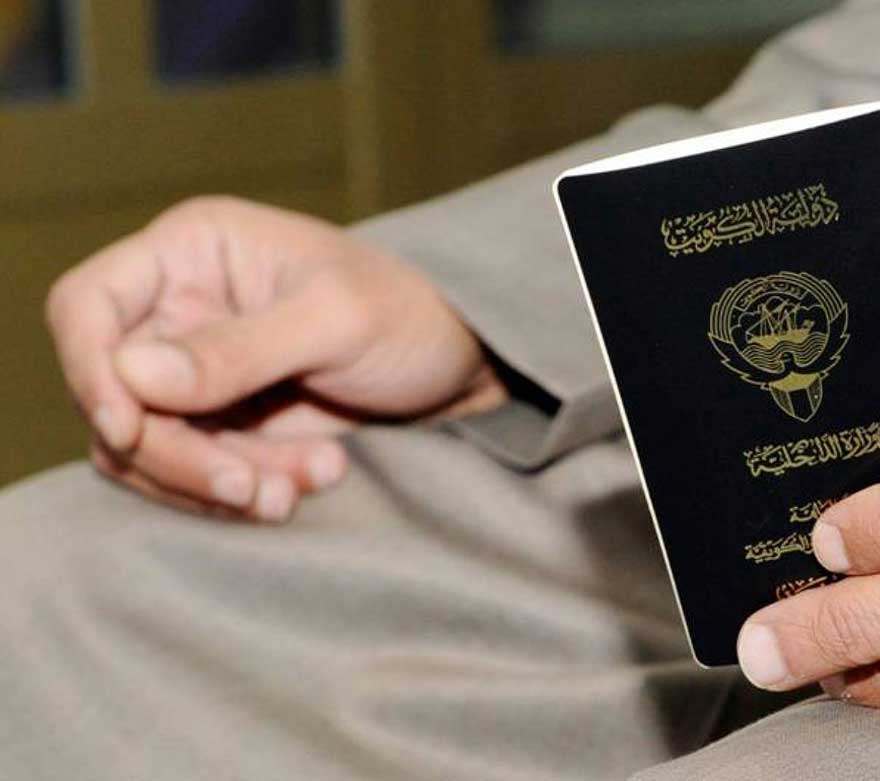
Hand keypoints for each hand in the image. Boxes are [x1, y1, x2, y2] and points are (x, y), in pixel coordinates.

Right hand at [47, 197, 506, 521]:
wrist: (461, 367)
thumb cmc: (411, 315)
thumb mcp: (336, 321)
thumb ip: (238, 348)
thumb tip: (130, 373)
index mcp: (193, 251)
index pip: (86, 304)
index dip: (89, 370)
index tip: (131, 428)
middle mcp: (178, 308)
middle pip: (112, 395)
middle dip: (181, 455)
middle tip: (256, 487)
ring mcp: (194, 372)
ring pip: (147, 448)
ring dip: (217, 481)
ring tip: (306, 483)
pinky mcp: (221, 424)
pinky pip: (192, 474)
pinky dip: (242, 491)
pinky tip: (312, 481)